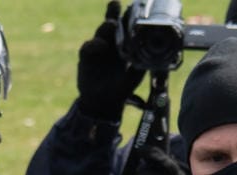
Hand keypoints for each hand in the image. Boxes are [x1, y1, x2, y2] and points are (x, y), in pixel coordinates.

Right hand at [77, 1, 146, 122]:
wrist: (103, 104)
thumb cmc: (121, 88)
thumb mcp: (134, 77)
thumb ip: (140, 66)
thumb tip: (150, 58)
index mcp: (123, 45)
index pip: (125, 27)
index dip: (127, 16)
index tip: (132, 7)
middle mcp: (110, 43)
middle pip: (111, 23)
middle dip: (113, 12)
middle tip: (116, 5)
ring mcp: (97, 49)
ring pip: (100, 32)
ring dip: (106, 27)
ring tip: (112, 24)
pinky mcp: (86, 58)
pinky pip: (88, 47)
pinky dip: (94, 45)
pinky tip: (101, 45)